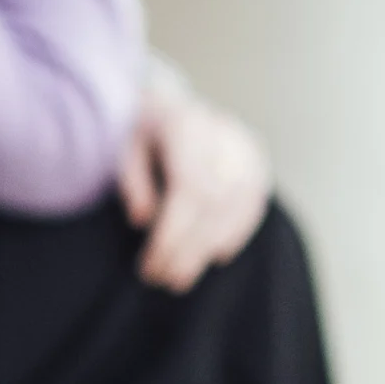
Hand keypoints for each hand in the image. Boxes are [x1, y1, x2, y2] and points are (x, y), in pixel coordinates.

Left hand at [119, 77, 272, 292]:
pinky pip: (253, 207)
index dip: (173, 233)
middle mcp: (226, 136)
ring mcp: (248, 150)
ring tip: (182, 277)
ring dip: (208, 248)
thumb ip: (132, 181)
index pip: (189, 188)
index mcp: (188, 125)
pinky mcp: (260, 164)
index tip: (151, 265)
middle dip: (189, 248)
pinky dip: (234, 235)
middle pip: (214, 202)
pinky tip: (214, 256)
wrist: (176, 103)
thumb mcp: (125, 148)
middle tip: (165, 280)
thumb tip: (144, 220)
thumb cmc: (145, 132)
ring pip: (236, 208)